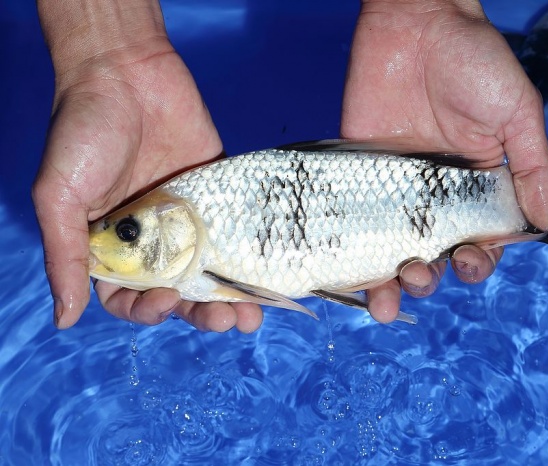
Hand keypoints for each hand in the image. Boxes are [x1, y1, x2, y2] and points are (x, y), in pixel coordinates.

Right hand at [33, 1, 262, 331]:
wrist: (126, 71)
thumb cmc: (82, 132)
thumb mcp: (61, 197)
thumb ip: (66, 257)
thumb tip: (65, 317)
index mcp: (114, 246)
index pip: (131, 297)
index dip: (148, 311)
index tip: (165, 302)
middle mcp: (153, 239)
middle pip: (181, 292)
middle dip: (203, 313)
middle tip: (227, 320)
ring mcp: (189, 219)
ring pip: (214, 271)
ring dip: (233, 298)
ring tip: (252, 315)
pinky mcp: (219, 197)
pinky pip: (237, 234)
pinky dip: (252, 259)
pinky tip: (268, 276)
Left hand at [341, 0, 547, 321]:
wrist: (416, 19)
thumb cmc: (475, 60)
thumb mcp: (517, 112)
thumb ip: (532, 167)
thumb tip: (545, 222)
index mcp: (476, 186)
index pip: (480, 240)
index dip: (478, 262)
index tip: (471, 262)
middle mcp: (435, 195)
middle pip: (433, 255)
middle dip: (429, 279)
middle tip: (421, 274)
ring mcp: (393, 187)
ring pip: (390, 249)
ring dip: (388, 282)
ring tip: (383, 298)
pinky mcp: (358, 172)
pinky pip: (352, 219)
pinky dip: (349, 252)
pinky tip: (347, 276)